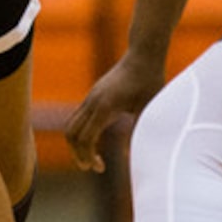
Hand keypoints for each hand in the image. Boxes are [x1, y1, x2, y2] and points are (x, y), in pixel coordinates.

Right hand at [67, 52, 165, 173]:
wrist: (143, 54)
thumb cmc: (150, 80)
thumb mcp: (148, 108)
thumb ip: (138, 130)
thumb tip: (131, 155)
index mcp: (105, 106)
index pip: (86, 138)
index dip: (88, 157)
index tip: (100, 168)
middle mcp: (93, 101)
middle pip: (71, 133)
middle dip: (77, 153)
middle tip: (92, 167)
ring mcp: (91, 97)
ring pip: (71, 124)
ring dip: (77, 144)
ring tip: (93, 158)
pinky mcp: (94, 95)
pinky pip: (79, 118)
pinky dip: (82, 133)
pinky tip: (99, 141)